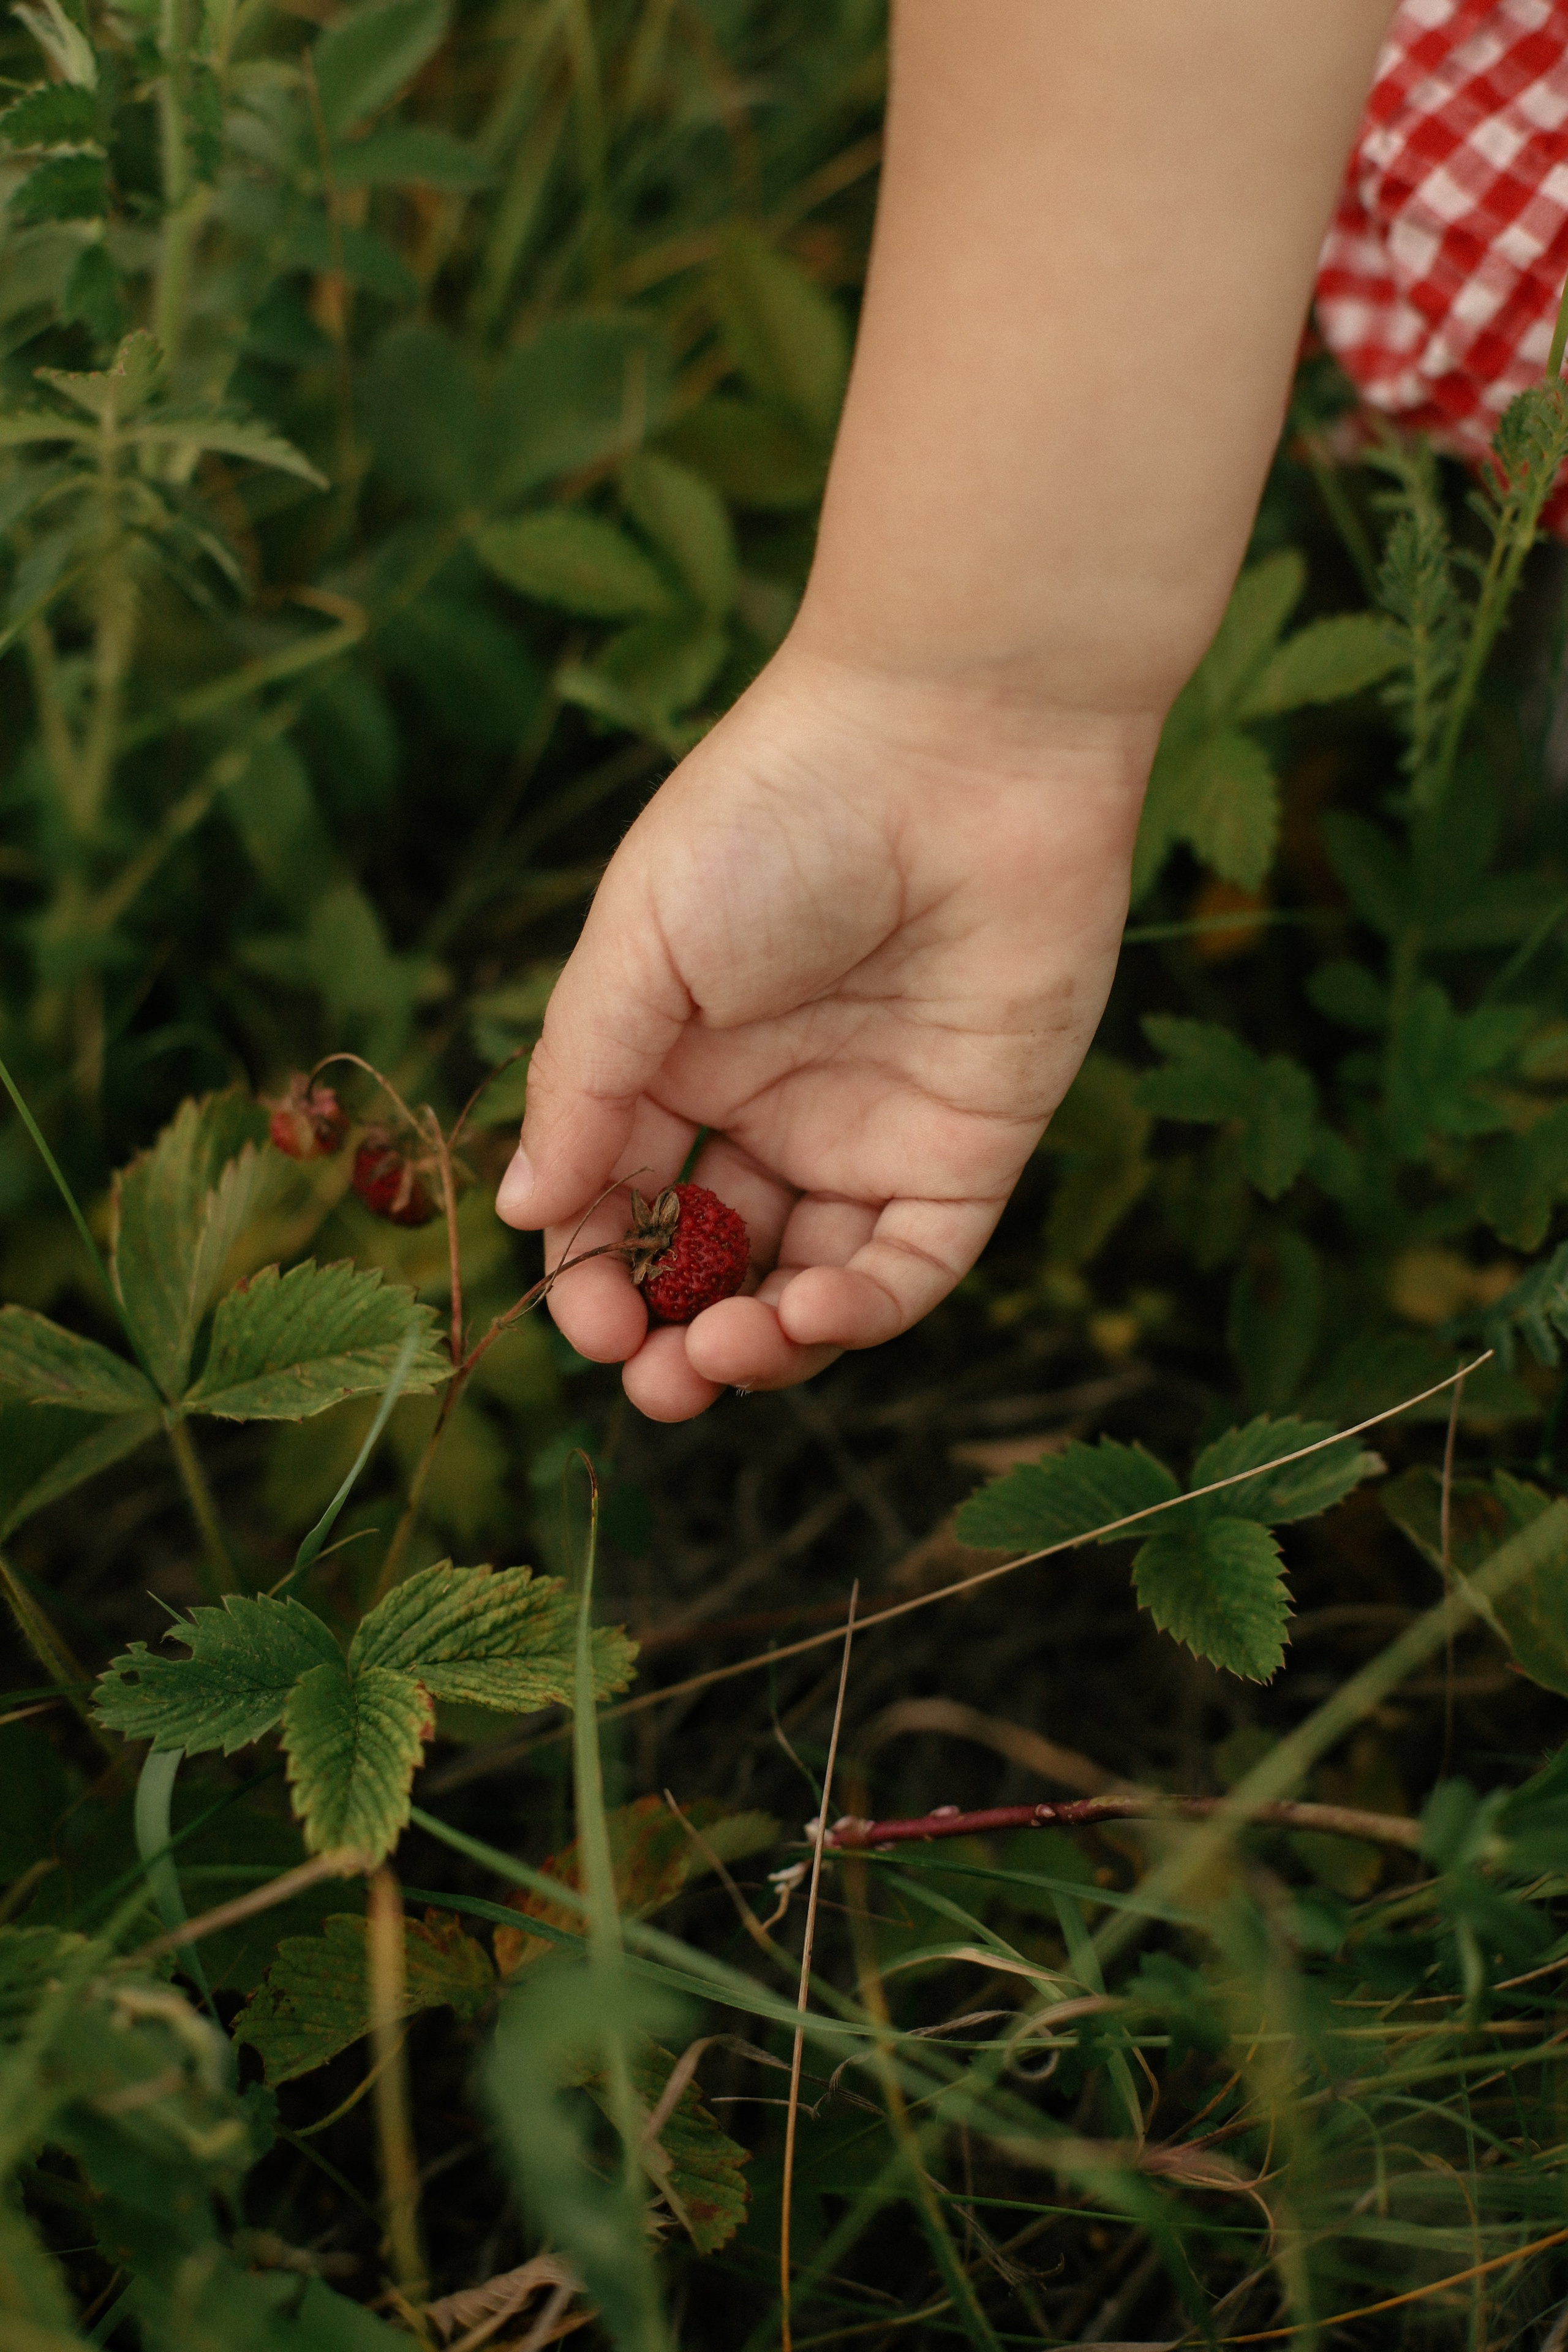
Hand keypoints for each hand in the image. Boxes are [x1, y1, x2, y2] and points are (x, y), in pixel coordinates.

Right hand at [494, 641, 1153, 1420]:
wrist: (957, 742)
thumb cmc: (776, 815)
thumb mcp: (640, 947)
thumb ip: (583, 1085)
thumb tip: (524, 1211)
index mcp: (678, 1056)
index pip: (622, 1201)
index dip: (594, 1276)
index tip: (581, 1325)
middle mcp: (771, 1105)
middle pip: (714, 1263)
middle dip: (674, 1339)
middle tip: (656, 1386)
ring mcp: (871, 1130)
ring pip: (810, 1284)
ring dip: (764, 1344)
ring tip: (723, 1357)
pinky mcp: (969, 1145)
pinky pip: (913, 1266)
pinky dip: (861, 1311)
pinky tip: (809, 1311)